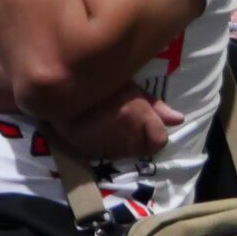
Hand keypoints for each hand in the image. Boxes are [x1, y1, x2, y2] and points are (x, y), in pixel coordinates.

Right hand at [49, 90, 184, 160]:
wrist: (57, 91)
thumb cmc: (98, 82)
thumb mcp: (128, 86)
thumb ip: (155, 105)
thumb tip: (179, 119)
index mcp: (139, 118)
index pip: (159, 140)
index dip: (154, 130)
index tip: (143, 119)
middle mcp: (127, 138)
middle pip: (144, 147)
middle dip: (138, 136)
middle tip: (123, 118)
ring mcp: (108, 148)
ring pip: (126, 152)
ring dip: (122, 142)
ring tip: (108, 123)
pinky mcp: (90, 153)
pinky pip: (106, 153)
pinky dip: (105, 145)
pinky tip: (96, 130)